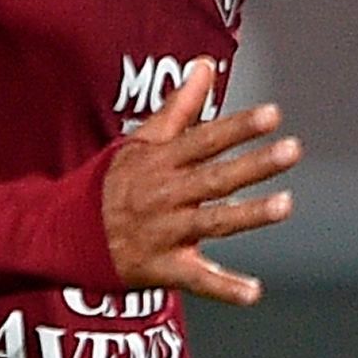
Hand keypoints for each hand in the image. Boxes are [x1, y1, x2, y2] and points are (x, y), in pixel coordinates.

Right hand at [99, 61, 298, 304]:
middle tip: (292, 150)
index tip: (273, 114)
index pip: (205, 139)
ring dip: (249, 215)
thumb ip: (180, 107)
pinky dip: (224, 288)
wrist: (64, 233)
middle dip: (254, 164)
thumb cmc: (112, 183)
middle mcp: (165, 195)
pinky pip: (197, 280)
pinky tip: (254, 292)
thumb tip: (205, 65)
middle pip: (215, 178)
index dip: (238, 127)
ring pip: (213, 223)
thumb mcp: (141, 142)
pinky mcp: (163, 268)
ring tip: (285, 204)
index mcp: (161, 162)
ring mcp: (165, 233)